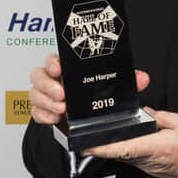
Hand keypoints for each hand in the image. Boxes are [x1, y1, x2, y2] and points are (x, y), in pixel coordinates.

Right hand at [29, 53, 150, 124]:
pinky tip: (54, 119)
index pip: (54, 59)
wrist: (95, 116)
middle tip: (62, 95)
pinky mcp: (45, 111)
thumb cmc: (100, 95)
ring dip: (46, 102)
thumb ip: (127, 81)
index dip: (52, 62)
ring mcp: (48, 96)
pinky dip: (43, 116)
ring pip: (35, 94)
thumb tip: (142, 78)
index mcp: (70, 69)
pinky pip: (36, 113)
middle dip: (47, 85)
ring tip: (61, 109)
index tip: (58, 68)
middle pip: (38, 75)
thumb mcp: (115, 87)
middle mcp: (55, 80)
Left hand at [82, 109, 177, 177]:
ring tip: (111, 130)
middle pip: (120, 151)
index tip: (82, 143)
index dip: (99, 146)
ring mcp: (153, 168)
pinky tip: (135, 137)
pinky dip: (132, 148)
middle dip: (104, 142)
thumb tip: (145, 113)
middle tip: (91, 129)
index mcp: (156, 147)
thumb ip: (161, 117)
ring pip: (128, 155)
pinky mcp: (157, 170)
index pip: (121, 148)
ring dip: (118, 145)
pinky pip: (138, 158)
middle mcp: (150, 161)